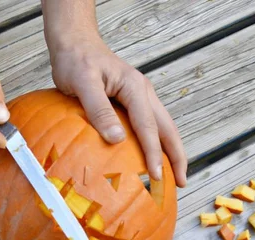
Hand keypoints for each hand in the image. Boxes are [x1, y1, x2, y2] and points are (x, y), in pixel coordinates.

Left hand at [47, 33, 186, 186]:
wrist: (74, 42)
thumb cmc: (75, 60)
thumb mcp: (82, 82)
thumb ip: (99, 109)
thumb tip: (117, 139)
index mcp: (135, 88)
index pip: (148, 126)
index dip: (153, 154)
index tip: (157, 177)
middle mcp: (143, 92)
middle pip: (167, 128)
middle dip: (177, 157)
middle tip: (181, 183)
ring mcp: (139, 96)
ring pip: (162, 127)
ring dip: (169, 151)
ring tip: (172, 176)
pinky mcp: (131, 102)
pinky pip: (148, 125)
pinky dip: (155, 144)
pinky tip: (151, 158)